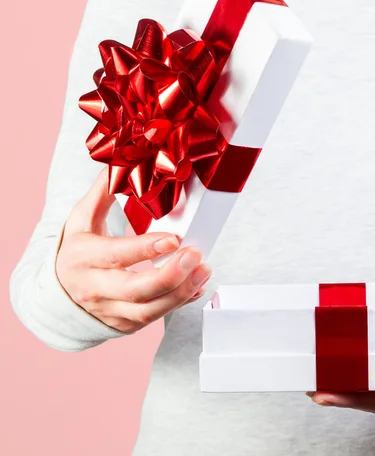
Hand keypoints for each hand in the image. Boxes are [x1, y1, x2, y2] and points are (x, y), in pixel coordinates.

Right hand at [56, 168, 210, 332]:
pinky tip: (197, 286)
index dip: (146, 249)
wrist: (59, 294)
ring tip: (204, 270)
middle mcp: (94, 288)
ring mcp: (110, 310)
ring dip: (181, 292)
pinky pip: (155, 318)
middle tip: (195, 255)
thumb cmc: (77, 251)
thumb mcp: (81, 219)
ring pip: (149, 310)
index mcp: (83, 258)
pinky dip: (179, 303)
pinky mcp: (125, 324)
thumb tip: (122, 160)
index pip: (117, 255)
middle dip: (170, 274)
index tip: (173, 239)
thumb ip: (103, 192)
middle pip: (135, 289)